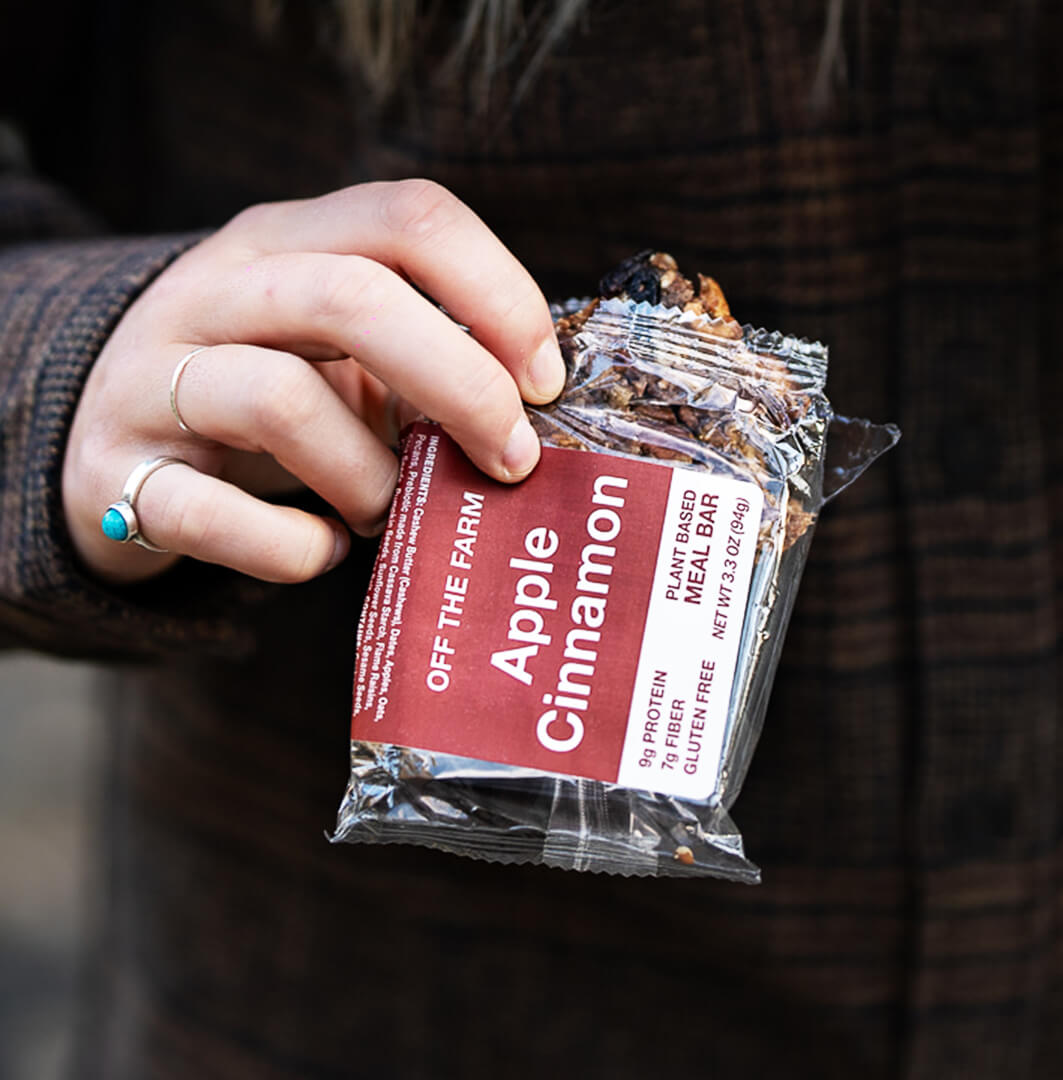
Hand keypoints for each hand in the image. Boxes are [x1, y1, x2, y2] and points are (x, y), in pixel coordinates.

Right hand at [62, 180, 564, 584]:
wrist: (113, 439)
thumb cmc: (266, 395)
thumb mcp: (341, 356)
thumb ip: (426, 366)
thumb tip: (530, 421)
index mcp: (286, 241)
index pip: (410, 218)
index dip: (498, 295)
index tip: (542, 383)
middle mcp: (214, 290)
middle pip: (353, 297)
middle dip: (461, 386)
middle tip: (509, 461)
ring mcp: (153, 378)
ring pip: (282, 401)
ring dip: (369, 476)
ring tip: (389, 510)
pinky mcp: (117, 474)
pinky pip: (213, 517)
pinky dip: (293, 549)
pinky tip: (322, 550)